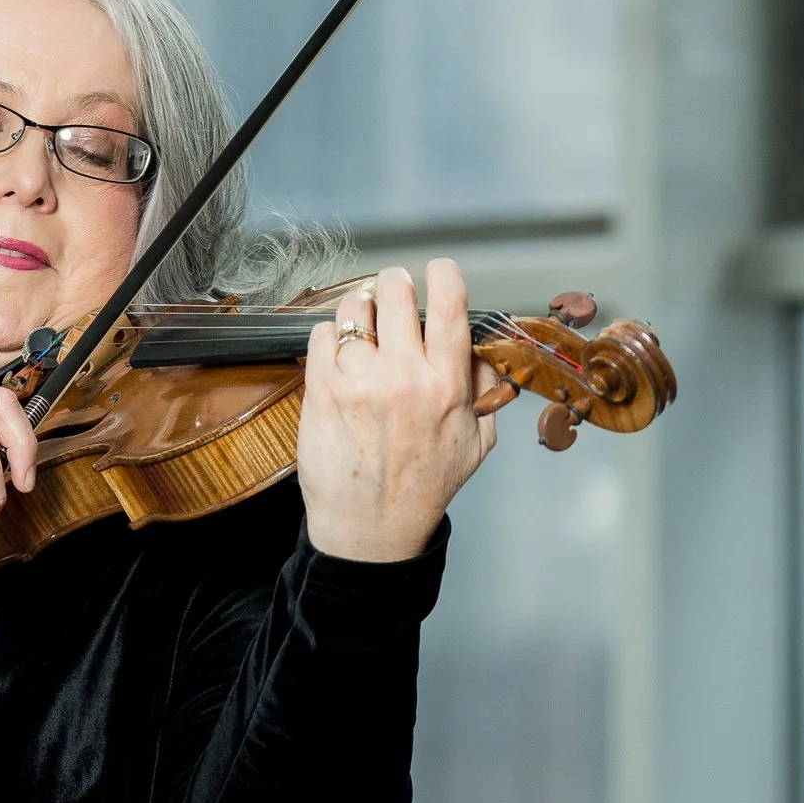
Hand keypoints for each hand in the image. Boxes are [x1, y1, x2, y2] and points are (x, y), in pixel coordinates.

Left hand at [294, 261, 509, 563]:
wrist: (371, 531)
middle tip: (392, 292)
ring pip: (353, 309)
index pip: (449, 304)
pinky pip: (320, 336)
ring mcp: (358, 383)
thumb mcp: (476, 443)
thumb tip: (477, 348)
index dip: (443, 274)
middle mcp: (403, 377)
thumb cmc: (422, 489)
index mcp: (446, 385)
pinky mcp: (321, 393)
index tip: (437, 271)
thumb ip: (483, 390)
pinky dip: (328, 336)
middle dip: (395, 285)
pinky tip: (338, 354)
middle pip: (396, 292)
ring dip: (358, 309)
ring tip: (362, 325)